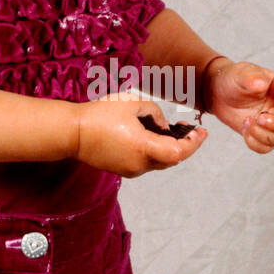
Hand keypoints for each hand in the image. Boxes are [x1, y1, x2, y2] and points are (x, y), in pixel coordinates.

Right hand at [74, 92, 207, 176]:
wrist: (73, 132)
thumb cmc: (100, 115)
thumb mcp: (132, 103)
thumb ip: (155, 112)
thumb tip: (164, 125)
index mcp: (144, 147)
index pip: (180, 152)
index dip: (194, 143)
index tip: (201, 132)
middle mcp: (140, 164)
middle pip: (172, 159)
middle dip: (185, 144)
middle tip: (191, 129)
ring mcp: (130, 170)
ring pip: (159, 162)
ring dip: (169, 148)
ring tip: (171, 129)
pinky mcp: (122, 169)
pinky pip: (145, 162)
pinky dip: (154, 151)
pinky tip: (151, 136)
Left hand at [203, 59, 273, 153]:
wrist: (219, 93)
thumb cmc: (234, 78)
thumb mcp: (241, 73)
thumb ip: (252, 77)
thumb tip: (261, 84)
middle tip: (260, 118)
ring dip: (264, 134)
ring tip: (247, 122)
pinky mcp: (263, 134)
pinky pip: (267, 147)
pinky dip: (255, 143)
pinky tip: (245, 131)